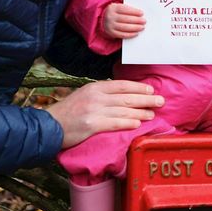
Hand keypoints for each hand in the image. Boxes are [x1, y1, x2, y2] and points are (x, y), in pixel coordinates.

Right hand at [47, 80, 163, 147]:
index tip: (151, 90)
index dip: (139, 87)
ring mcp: (94, 110)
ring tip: (152, 114)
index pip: (122, 85)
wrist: (51, 125)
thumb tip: (124, 95)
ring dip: (141, 112)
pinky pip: (115, 123)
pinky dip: (128, 122)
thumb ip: (102, 94)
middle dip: (146, 99)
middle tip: (160, 101)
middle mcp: (96, 97)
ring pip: (124, 110)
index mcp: (95, 87)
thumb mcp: (85, 95)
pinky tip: (137, 124)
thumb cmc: (69, 112)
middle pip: (127, 97)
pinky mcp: (92, 124)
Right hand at [102, 3, 145, 38]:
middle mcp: (110, 16)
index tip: (141, 13)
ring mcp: (110, 25)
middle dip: (136, 20)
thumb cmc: (116, 12)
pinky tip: (136, 33)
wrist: (104, 19)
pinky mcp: (111, 33)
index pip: (124, 9)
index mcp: (113, 8)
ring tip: (142, 27)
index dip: (134, 11)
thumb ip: (127, 9)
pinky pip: (122, 35)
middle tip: (144, 21)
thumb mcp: (118, 7)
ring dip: (135, 28)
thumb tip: (140, 13)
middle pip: (125, 19)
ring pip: (124, 27)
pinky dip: (130, 34)